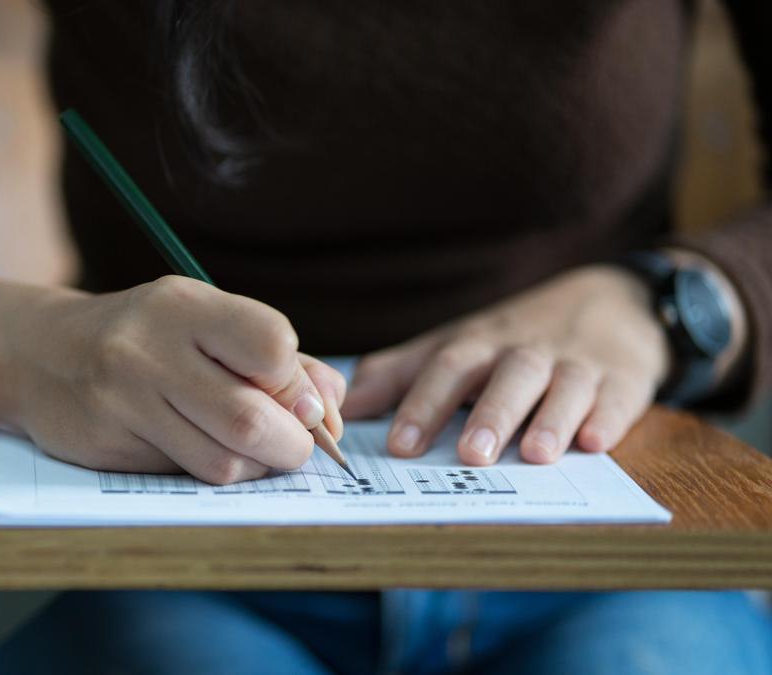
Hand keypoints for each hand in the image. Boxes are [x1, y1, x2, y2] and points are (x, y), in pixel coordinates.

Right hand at [1, 276, 345, 482]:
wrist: (41, 352)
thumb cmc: (147, 335)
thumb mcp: (207, 322)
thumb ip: (279, 360)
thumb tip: (332, 409)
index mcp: (184, 305)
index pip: (271, 346)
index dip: (298, 385)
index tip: (299, 400)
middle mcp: (148, 348)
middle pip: (251, 420)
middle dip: (293, 446)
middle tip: (293, 446)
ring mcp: (122, 399)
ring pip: (221, 462)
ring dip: (254, 467)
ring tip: (249, 449)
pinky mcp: (106, 443)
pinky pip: (183, 475)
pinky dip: (209, 471)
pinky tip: (199, 448)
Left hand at [340, 266, 671, 464]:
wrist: (608, 301)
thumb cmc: (509, 339)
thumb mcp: (452, 347)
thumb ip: (396, 376)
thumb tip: (342, 409)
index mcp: (477, 346)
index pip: (445, 369)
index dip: (422, 404)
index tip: (399, 445)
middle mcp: (525, 352)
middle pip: (507, 376)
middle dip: (489, 414)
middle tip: (471, 454)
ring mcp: (578, 364)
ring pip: (564, 386)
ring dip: (551, 419)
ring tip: (537, 455)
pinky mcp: (624, 379)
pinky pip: (618, 397)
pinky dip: (608, 418)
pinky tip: (597, 442)